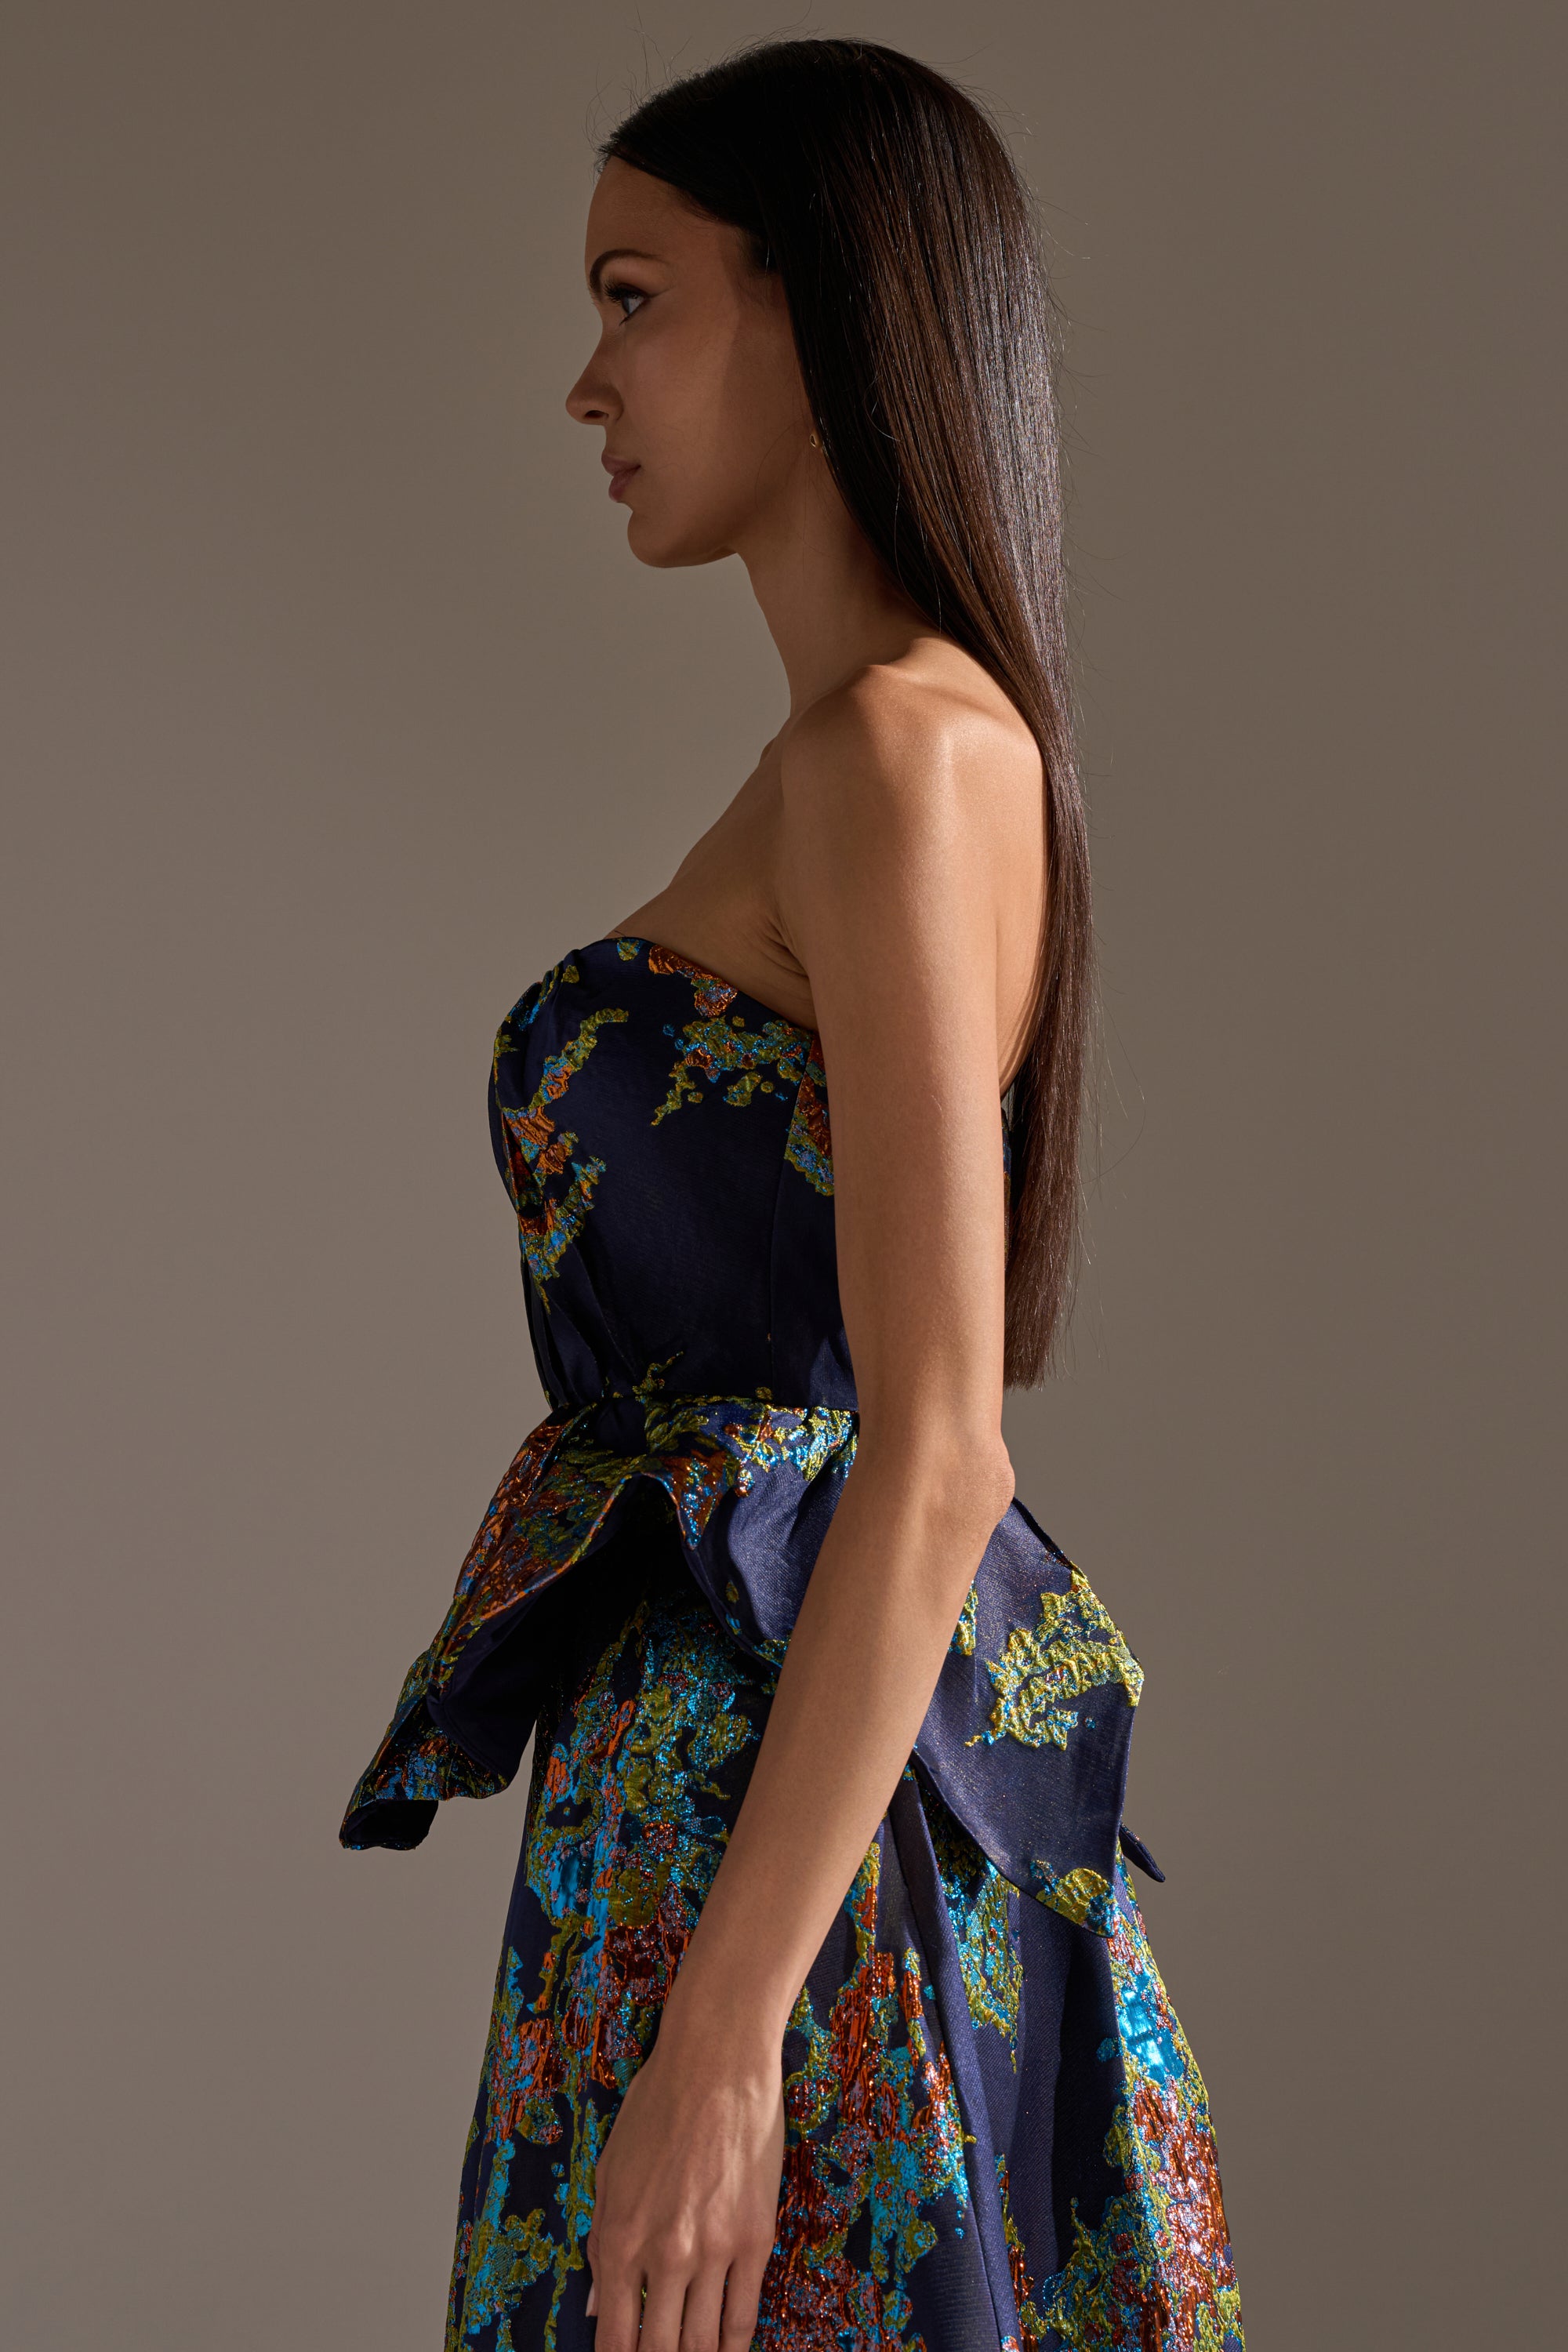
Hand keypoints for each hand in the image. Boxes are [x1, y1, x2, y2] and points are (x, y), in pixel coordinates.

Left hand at [583, 2013, 784, 2350]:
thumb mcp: (609, 2172)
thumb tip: (599, 2308)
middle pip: (661, 2350)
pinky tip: (728, 2348)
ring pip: (705, 2343)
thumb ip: (600, 2245)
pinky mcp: (755, 2239)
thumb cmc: (657, 2106)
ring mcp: (714, 2251)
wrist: (716, 2063)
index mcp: (619, 2239)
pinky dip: (735, 2344)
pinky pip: (745, 2315)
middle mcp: (664, 2255)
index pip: (615, 2339)